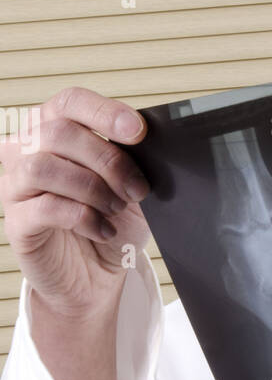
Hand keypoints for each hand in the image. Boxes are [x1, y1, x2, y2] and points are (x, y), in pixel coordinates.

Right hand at [0, 87, 152, 317]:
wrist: (97, 277)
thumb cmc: (111, 223)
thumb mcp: (132, 188)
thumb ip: (133, 160)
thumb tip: (146, 139)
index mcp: (56, 130)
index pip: (70, 102)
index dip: (104, 111)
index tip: (138, 131)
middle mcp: (28, 152)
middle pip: (58, 131)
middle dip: (108, 159)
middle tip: (137, 189)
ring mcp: (16, 187)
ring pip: (43, 166)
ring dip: (91, 187)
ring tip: (116, 209)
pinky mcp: (16, 223)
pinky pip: (43, 208)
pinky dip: (82, 217)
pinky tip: (103, 230)